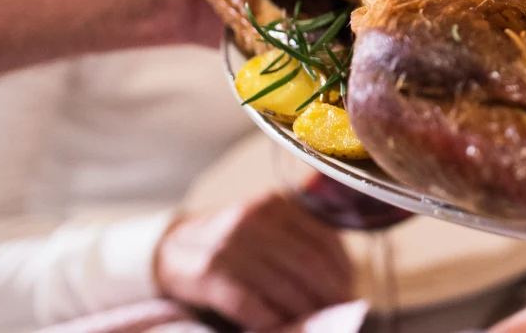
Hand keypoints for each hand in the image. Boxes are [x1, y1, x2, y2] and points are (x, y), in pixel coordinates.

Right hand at [154, 192, 352, 330]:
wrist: (173, 247)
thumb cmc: (234, 241)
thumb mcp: (267, 225)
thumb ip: (300, 239)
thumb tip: (342, 277)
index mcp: (275, 204)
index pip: (323, 237)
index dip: (343, 267)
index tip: (352, 288)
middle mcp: (253, 219)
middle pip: (307, 262)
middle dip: (330, 291)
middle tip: (341, 309)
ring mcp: (228, 246)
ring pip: (282, 285)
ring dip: (304, 310)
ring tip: (316, 321)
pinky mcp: (208, 274)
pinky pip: (249, 303)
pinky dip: (270, 319)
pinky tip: (281, 327)